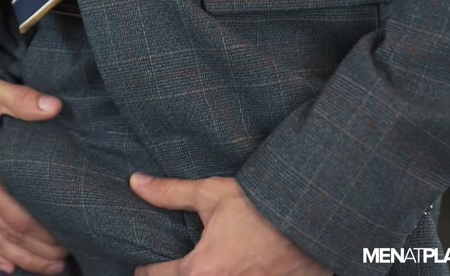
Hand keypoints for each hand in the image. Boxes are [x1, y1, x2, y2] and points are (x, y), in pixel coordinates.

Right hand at [0, 46, 66, 274]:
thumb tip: (57, 106)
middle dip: (36, 253)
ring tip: (43, 268)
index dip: (44, 235)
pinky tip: (4, 263)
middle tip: (63, 263)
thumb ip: (23, 101)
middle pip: (3, 235)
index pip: (17, 216)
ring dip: (14, 257)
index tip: (68, 241)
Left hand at [130, 175, 331, 275]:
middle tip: (170, 267)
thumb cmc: (263, 209)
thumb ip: (171, 193)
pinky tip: (229, 268)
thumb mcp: (214, 195)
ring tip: (202, 266)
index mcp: (201, 270)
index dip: (144, 270)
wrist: (314, 222)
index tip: (142, 265)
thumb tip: (135, 182)